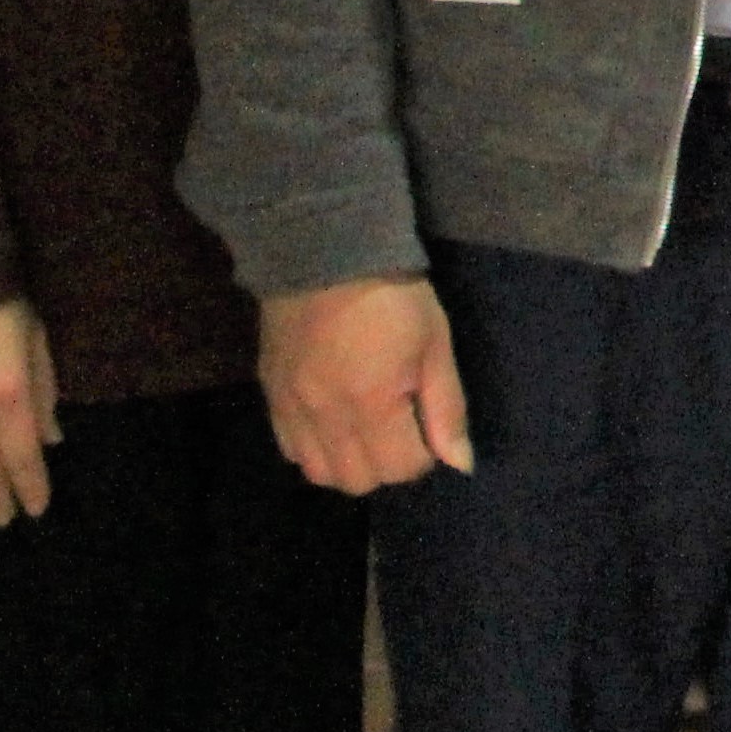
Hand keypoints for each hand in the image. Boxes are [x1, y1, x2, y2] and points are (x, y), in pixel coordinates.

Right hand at [259, 276, 474, 493]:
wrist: (323, 250)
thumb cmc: (393, 296)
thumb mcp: (435, 344)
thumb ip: (446, 409)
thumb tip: (460, 463)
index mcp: (372, 403)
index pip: (400, 469)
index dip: (423, 456)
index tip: (427, 426)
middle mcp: (326, 417)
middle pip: (357, 481)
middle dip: (387, 466)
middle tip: (400, 429)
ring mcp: (291, 409)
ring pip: (319, 473)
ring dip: (348, 464)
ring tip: (366, 431)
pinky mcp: (270, 395)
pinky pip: (289, 449)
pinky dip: (314, 449)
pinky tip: (332, 423)